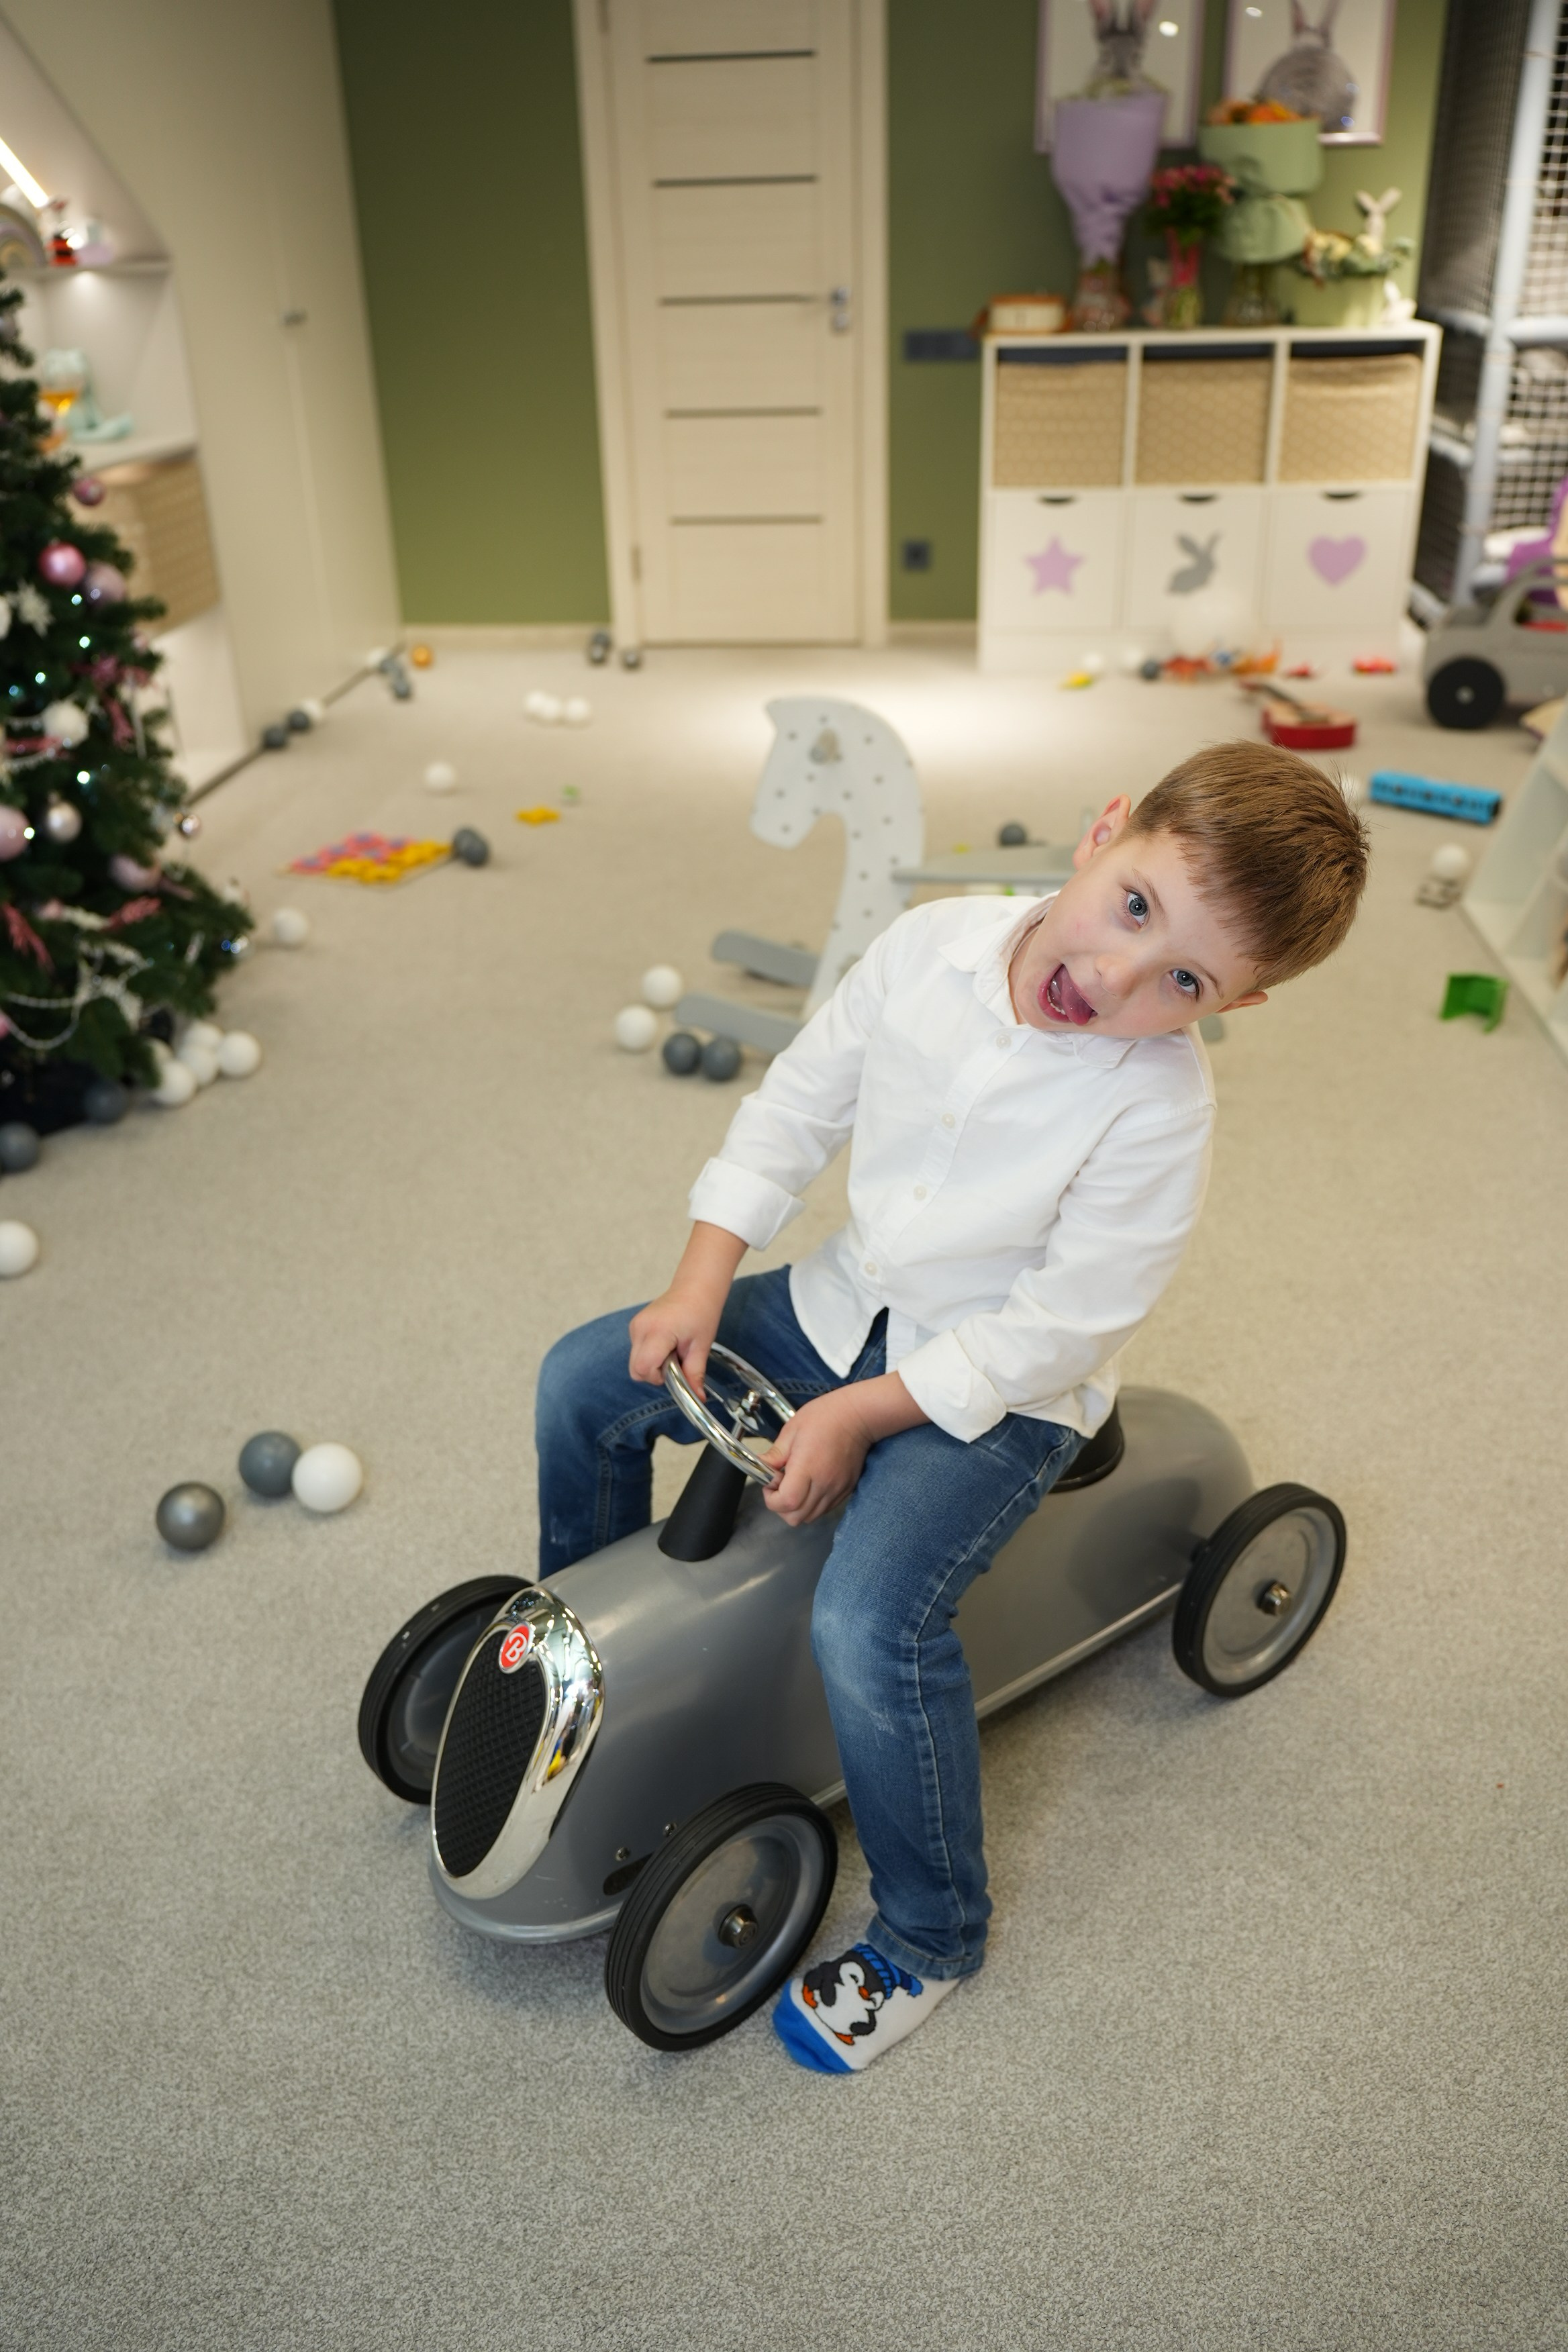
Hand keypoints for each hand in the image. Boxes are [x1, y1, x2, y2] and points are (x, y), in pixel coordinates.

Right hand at [629, 1282, 720, 1392]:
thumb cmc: (702, 1311)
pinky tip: (666, 1342)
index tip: (675, 1369)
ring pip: (635, 1362)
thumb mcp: (701, 1346)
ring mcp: (635, 1325)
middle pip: (635, 1370)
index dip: (658, 1377)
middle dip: (654, 1373)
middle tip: (675, 1360)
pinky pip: (637, 1351)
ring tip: (672, 1348)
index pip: (643, 1369)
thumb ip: (695, 1374)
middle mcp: (641, 1328)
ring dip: (652, 1363)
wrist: (696, 1287)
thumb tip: (698, 1398)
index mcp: (658, 1331)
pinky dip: (649, 1353)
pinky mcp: (635, 1325)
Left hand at [758, 1389, 876, 1526]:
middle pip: (796, 1517)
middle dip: (781, 1506)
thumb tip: (761, 1467)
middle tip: (779, 1485)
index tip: (770, 1483)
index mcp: (807, 1468)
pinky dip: (812, 1504)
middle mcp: (823, 1484)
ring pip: (810, 1517)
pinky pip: (824, 1509)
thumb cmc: (825, 1417)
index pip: (786, 1503)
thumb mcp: (792, 1430)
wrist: (858, 1416)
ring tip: (795, 1485)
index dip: (771, 1499)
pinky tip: (810, 1485)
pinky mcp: (846, 1490)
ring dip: (796, 1507)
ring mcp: (836, 1489)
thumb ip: (775, 1454)